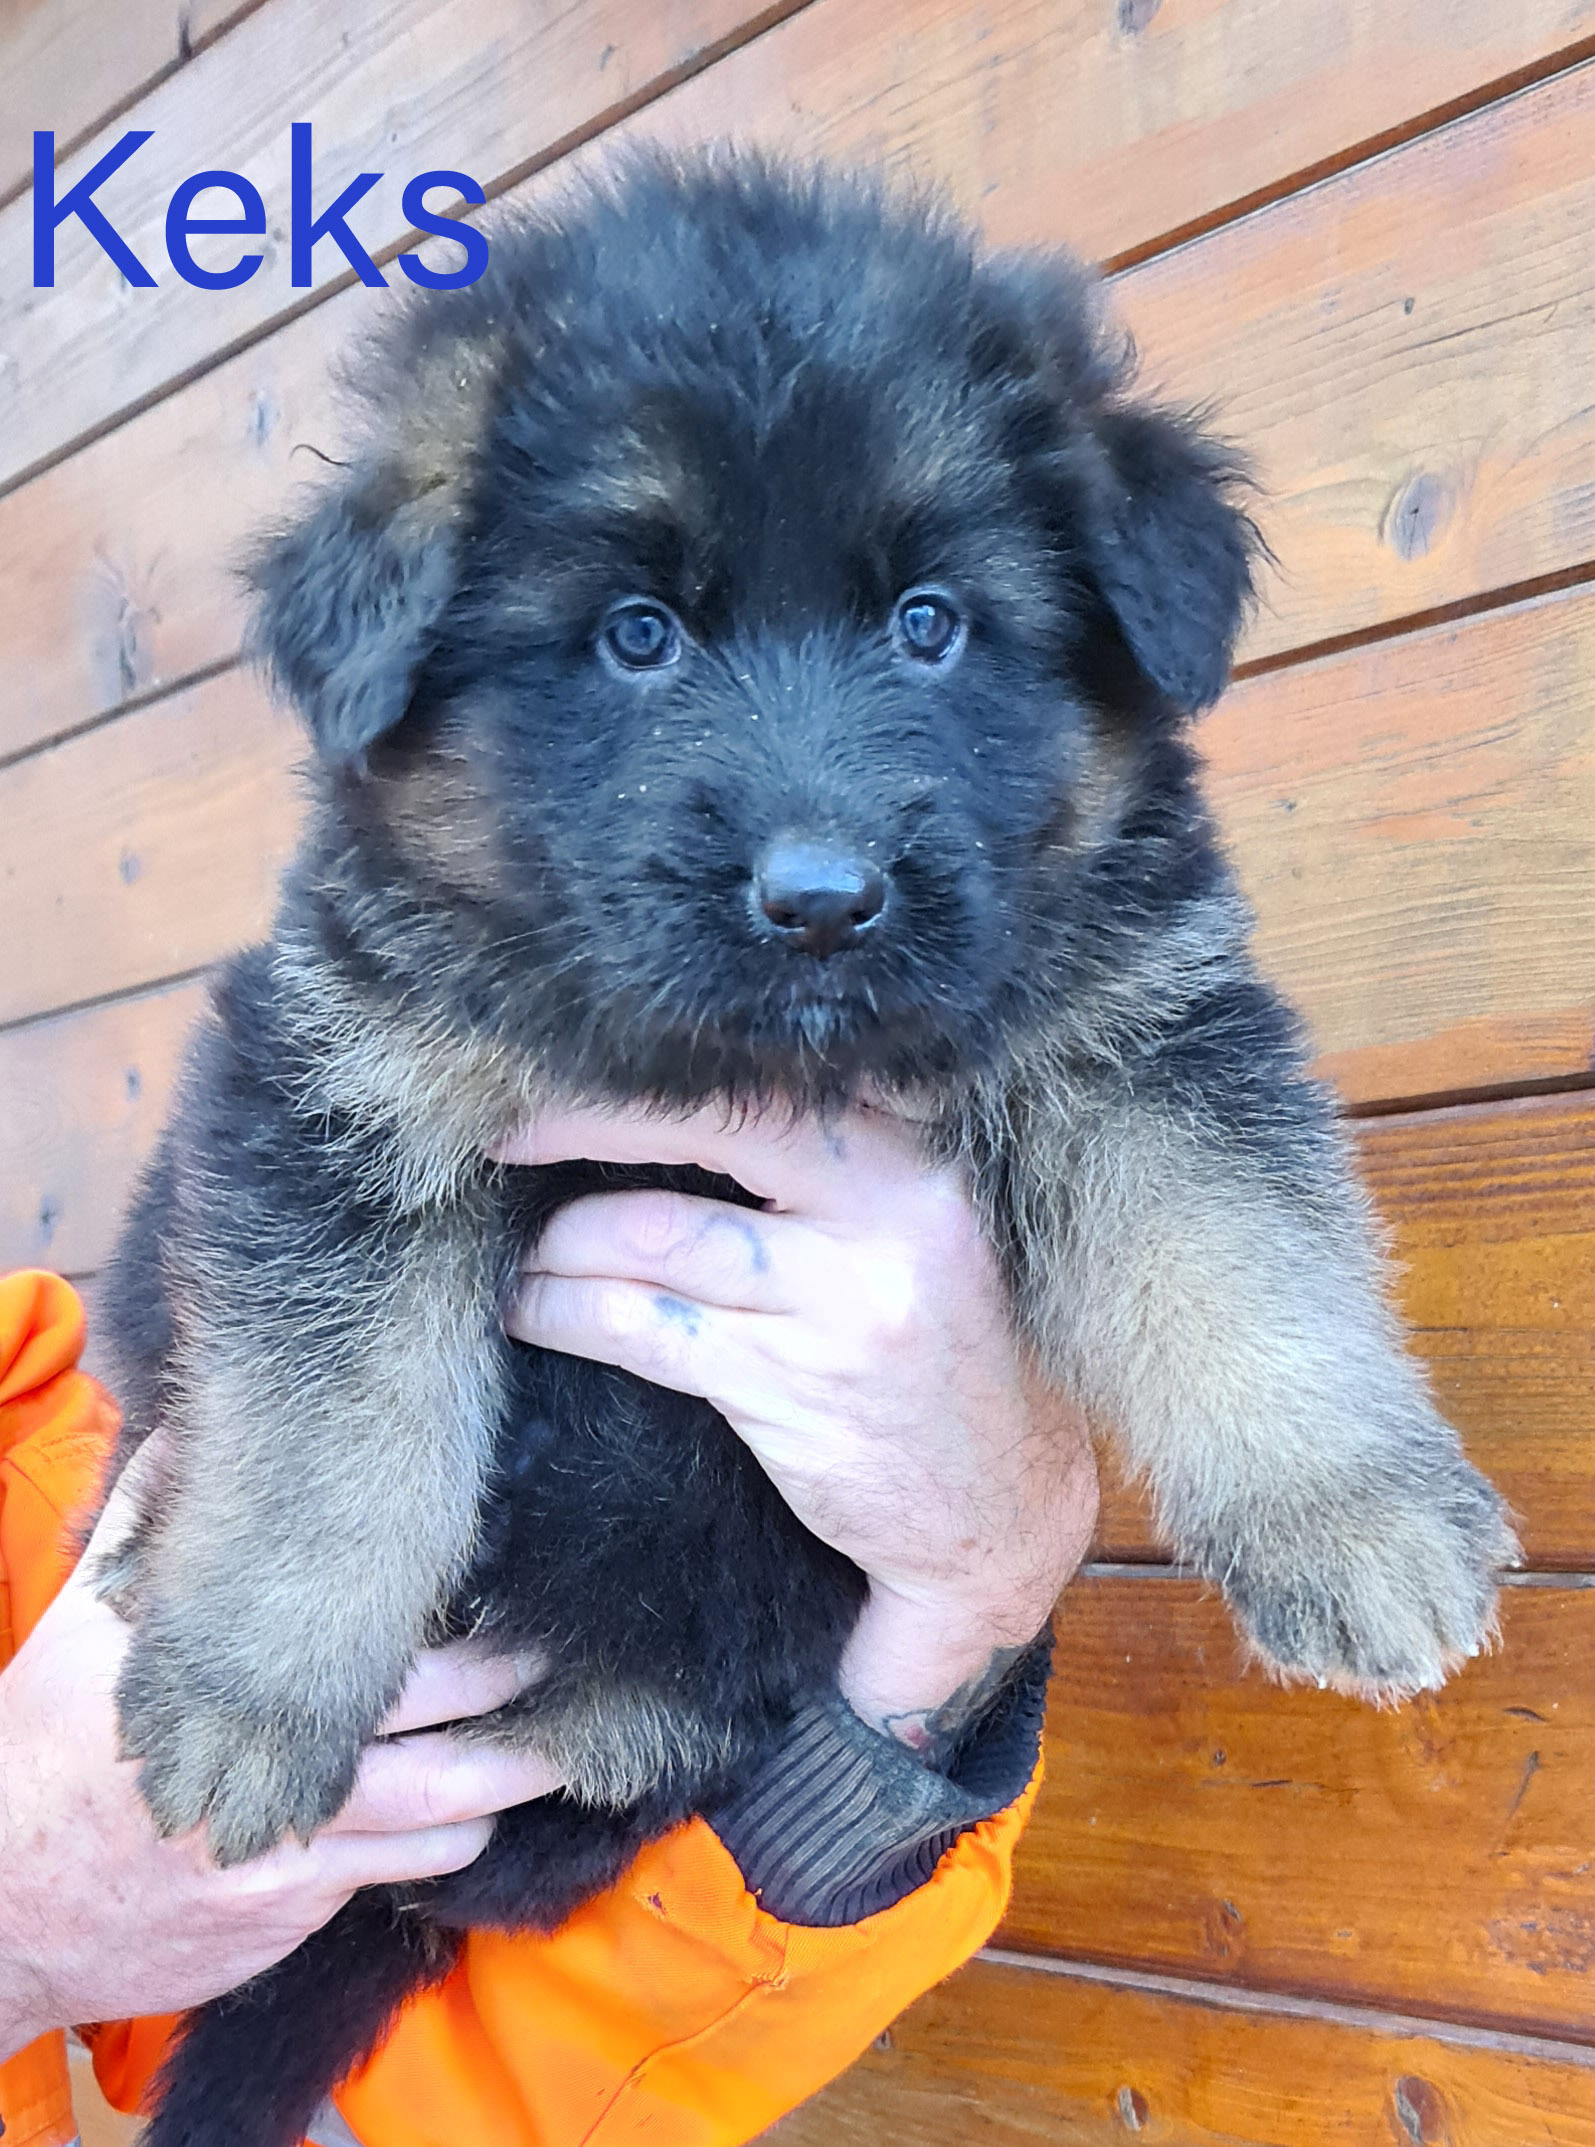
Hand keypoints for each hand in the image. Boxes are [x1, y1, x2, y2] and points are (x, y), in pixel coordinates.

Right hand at [0, 1446, 560, 2059]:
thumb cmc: (44, 1744)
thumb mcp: (84, 1620)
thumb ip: (152, 1517)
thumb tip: (198, 1418)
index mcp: (215, 1680)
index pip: (355, 1641)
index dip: (442, 1619)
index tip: (504, 1581)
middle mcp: (256, 1765)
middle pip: (421, 1730)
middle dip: (503, 1694)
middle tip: (563, 1657)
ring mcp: (279, 1852)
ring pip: (429, 1818)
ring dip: (500, 1781)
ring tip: (560, 1743)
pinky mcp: (286, 1917)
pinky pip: (393, 1878)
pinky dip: (446, 1845)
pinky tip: (482, 1815)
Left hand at [496, 1100, 1098, 1759]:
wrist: (998, 1506)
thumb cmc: (937, 1350)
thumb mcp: (916, 1232)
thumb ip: (829, 1167)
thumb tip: (667, 1100)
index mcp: (915, 1163)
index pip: (767, 1082)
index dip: (654, 1070)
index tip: (572, 1061)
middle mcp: (886, 1220)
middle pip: (706, 1132)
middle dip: (586, 1123)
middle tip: (506, 1133)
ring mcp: (839, 1309)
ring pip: (656, 1240)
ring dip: (559, 1244)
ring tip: (518, 1251)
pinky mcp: (791, 1393)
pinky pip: (648, 1332)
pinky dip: (570, 1313)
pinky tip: (534, 1311)